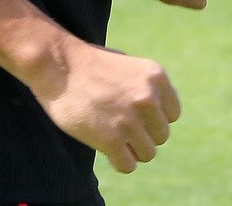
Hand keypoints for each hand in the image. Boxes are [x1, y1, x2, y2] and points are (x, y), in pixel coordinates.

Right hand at [26, 38, 180, 173]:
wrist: (59, 66)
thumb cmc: (91, 66)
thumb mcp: (129, 67)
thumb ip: (147, 88)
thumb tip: (158, 112)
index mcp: (156, 77)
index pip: (172, 114)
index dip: (154, 119)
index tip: (137, 117)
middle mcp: (148, 97)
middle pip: (161, 136)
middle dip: (143, 135)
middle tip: (122, 129)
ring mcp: (130, 119)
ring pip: (148, 153)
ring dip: (132, 150)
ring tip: (115, 140)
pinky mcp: (110, 139)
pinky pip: (128, 165)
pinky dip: (120, 162)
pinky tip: (107, 150)